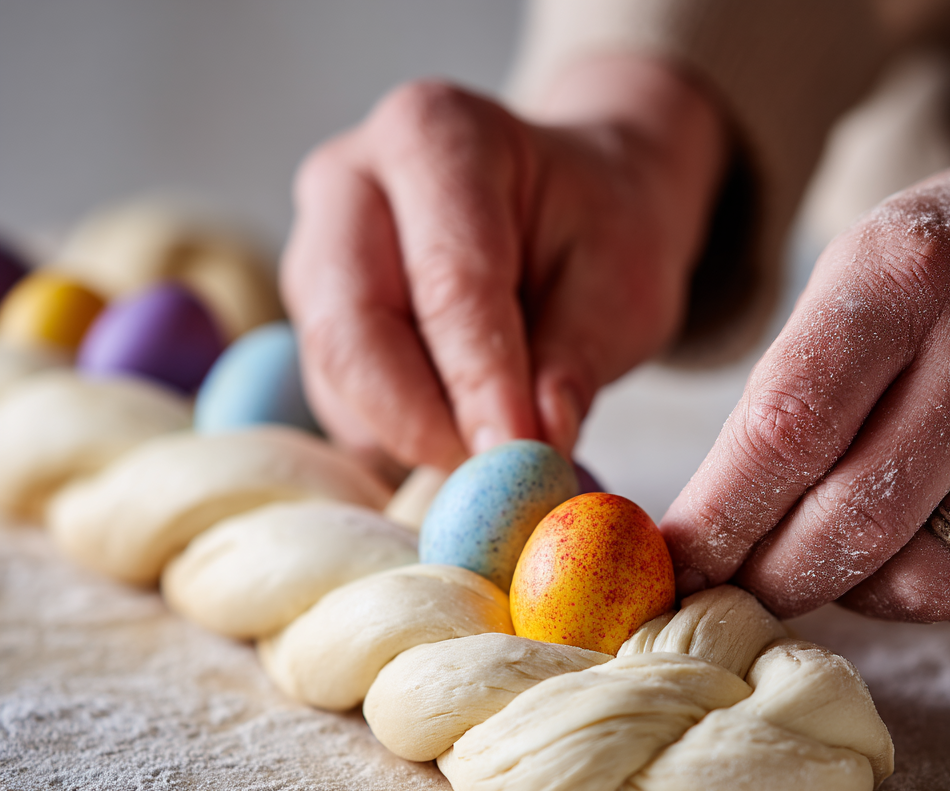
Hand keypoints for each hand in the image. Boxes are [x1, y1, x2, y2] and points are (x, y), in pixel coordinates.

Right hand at [282, 55, 724, 477]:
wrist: (569, 206)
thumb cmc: (601, 231)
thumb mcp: (623, 284)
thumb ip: (574, 360)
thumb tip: (529, 449)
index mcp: (434, 135)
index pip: (450, 283)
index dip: (481, 386)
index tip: (521, 462)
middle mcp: (349, 184)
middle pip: (352, 330)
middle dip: (422, 425)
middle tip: (493, 486)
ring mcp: (317, 251)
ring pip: (337, 376)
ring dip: (410, 439)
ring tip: (493, 458)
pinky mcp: (314, 315)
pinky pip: (338, 399)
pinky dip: (396, 439)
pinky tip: (459, 436)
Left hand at [661, 154, 949, 637]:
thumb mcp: (857, 280)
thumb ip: (789, 394)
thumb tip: (714, 530)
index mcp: (901, 281)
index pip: (781, 437)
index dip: (717, 523)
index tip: (676, 569)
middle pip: (851, 527)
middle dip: (773, 579)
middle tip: (738, 585)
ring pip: (926, 582)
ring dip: (858, 591)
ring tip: (839, 548)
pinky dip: (941, 599)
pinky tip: (922, 547)